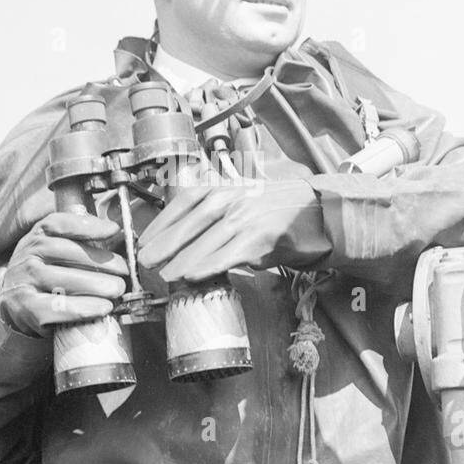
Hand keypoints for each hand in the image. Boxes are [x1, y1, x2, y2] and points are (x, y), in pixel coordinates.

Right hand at [0, 212, 128, 334]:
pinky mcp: (26, 308)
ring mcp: (23, 282)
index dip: (88, 225)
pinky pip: (59, 307)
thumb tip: (114, 232)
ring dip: (97, 285)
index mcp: (36, 237)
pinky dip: (84, 308)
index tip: (114, 230)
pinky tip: (103, 307)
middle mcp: (26, 256)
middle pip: (67, 251)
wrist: (13, 306)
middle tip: (124, 270)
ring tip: (117, 289)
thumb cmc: (45, 276)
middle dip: (101, 260)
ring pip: (64, 280)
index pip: (59, 223)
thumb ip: (79, 241)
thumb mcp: (53, 253)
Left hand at [136, 179, 329, 282]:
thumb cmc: (277, 211)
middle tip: (145, 261)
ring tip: (165, 275)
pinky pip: (229, 254)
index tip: (143, 241)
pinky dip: (209, 265)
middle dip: (164, 243)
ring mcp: (247, 217)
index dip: (161, 223)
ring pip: (207, 240)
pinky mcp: (262, 237)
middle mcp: (233, 198)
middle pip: (190, 221)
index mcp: (225, 188)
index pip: (184, 202)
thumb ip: (214, 217)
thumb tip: (184, 240)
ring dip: (182, 259)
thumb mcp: (242, 203)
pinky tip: (193, 275)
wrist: (320, 213)